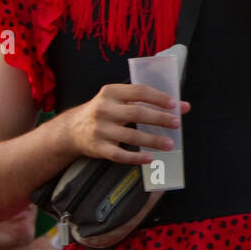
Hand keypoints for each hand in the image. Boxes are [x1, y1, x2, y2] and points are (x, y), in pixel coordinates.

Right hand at [61, 84, 188, 164]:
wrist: (72, 129)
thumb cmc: (103, 111)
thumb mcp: (116, 99)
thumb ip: (142, 100)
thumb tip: (178, 106)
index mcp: (111, 92)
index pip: (139, 91)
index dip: (159, 97)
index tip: (175, 104)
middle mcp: (104, 109)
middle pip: (137, 113)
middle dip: (159, 118)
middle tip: (176, 123)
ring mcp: (100, 129)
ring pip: (131, 136)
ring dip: (153, 141)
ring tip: (169, 144)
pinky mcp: (98, 147)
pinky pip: (119, 155)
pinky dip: (135, 158)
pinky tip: (149, 158)